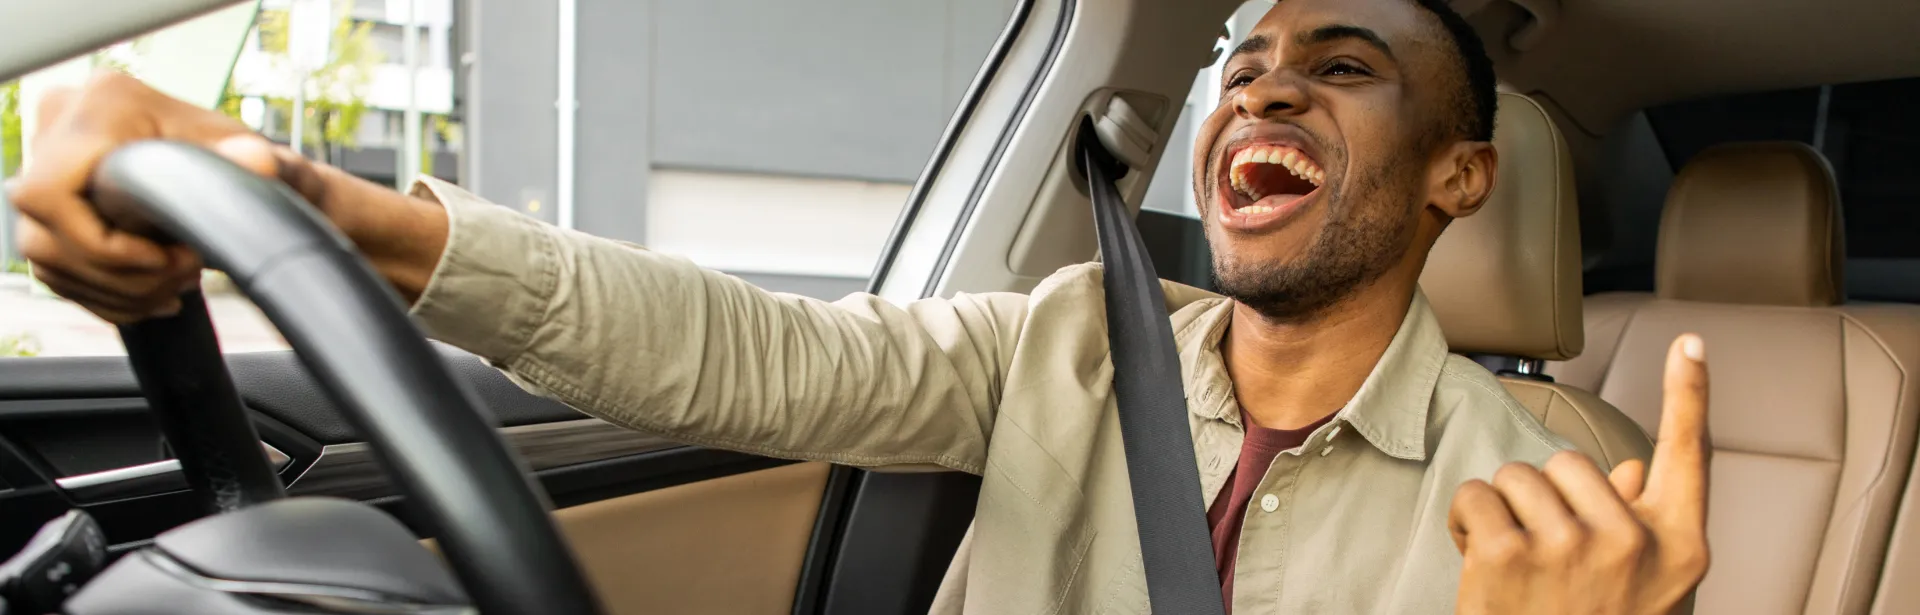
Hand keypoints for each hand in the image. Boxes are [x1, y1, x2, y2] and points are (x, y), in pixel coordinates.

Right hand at [6, 71, 443, 322]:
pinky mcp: (53, 207)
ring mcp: (50, 166)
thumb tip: (257, 161)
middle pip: (47, 234)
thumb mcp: (265, 163)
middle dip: (119, 275)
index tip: (168, 258)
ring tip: (175, 284)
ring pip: (47, 258)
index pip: (52, 193)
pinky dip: (106, 295)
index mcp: (106, 104)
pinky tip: (154, 294)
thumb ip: (264, 163)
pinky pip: (55, 269)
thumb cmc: (255, 167)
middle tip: (182, 274)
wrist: (251, 178)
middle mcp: (64, 125)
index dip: (104, 245)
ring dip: (116, 290)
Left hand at [1449, 333, 1711, 614]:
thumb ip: (1643, 522)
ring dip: (1503, 511)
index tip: (1691, 343)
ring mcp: (1570, 548)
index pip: (1688, 455)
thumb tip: (1638, 469)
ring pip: (1518, 476)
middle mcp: (1631, 543)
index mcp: (1676, 547)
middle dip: (1544, 498)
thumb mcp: (1641, 587)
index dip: (1690, 394)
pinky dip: (1465, 522)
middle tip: (1544, 554)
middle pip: (1571, 462)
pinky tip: (1478, 560)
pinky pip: (1477, 495)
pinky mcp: (1508, 554)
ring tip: (1514, 563)